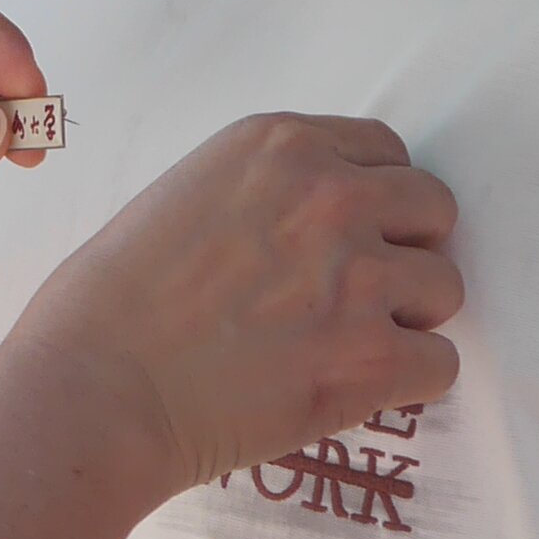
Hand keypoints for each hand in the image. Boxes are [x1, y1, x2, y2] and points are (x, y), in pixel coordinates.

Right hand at [8, 113, 460, 501]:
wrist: (93, 392)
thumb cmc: (106, 309)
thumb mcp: (180, 196)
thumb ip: (261, 194)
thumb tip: (304, 230)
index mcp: (280, 146)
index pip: (387, 151)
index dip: (374, 201)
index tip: (349, 238)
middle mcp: (331, 196)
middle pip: (434, 209)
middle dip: (403, 252)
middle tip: (355, 296)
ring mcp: (358, 277)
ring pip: (445, 289)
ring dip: (408, 320)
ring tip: (343, 347)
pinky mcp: (369, 357)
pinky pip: (440, 364)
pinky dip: (406, 383)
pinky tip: (353, 391)